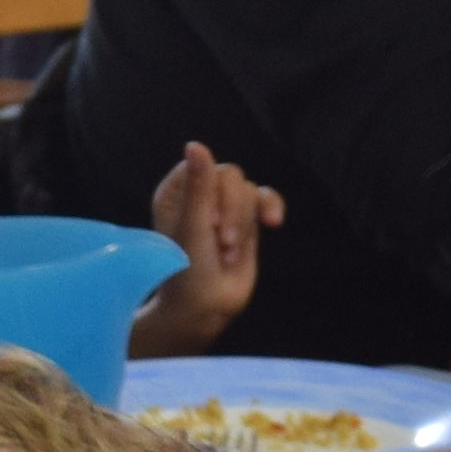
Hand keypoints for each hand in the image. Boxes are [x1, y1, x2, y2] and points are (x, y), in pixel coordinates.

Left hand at [125, 145, 285, 355]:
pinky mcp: (247, 220)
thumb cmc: (187, 273)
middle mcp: (200, 194)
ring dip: (244, 224)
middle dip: (233, 211)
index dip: (213, 191)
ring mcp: (225, 206)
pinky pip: (266, 198)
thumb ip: (199, 188)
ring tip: (229, 253)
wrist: (206, 308)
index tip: (209, 222)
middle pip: (231, 176)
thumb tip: (196, 143)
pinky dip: (271, 208)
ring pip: (248, 191)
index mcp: (176, 191)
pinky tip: (274, 223)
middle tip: (223, 244)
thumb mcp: (192, 230)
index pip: (203, 165)